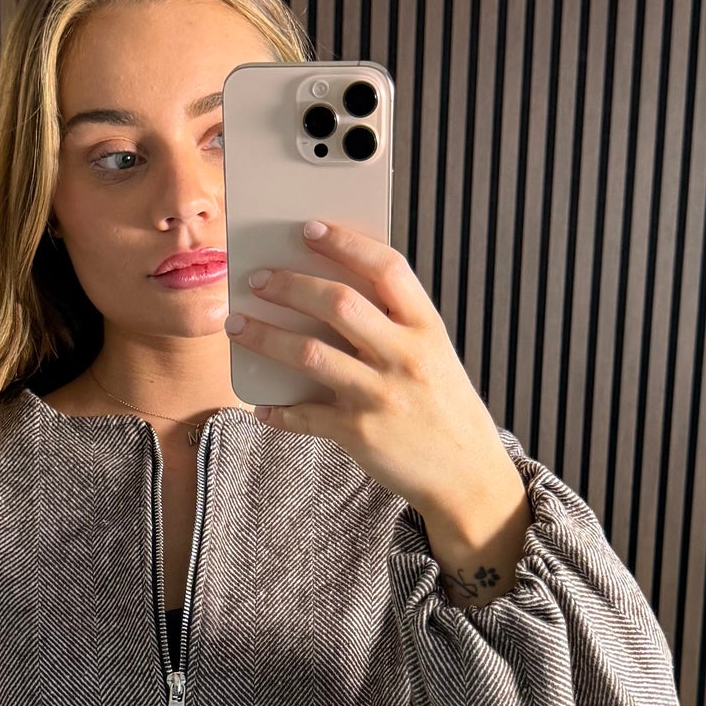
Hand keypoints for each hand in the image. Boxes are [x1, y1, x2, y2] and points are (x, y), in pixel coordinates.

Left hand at [223, 219, 530, 594]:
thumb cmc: (444, 408)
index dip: (345, 243)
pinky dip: (278, 410)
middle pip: (339, 303)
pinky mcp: (360, 434)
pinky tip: (261, 406)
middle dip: (290, 284)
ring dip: (264, 336)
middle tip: (257, 278)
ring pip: (310, 353)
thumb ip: (394, 327)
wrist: (468, 476)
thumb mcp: (434, 356)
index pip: (387, 268)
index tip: (309, 228)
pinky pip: (305, 415)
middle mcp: (405, 356)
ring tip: (236, 325)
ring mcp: (381, 395)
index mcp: (427, 328)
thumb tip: (328, 297)